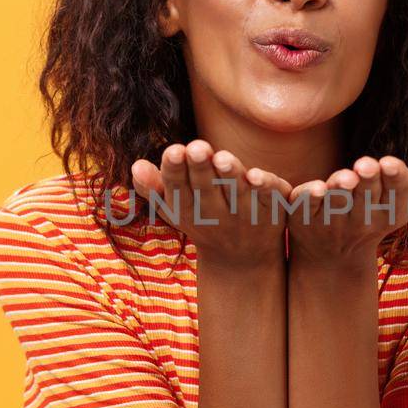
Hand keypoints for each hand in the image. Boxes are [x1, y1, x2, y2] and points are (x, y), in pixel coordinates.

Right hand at [131, 140, 295, 269]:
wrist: (241, 260)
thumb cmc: (201, 220)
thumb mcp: (173, 208)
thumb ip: (153, 187)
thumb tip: (135, 165)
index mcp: (188, 211)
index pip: (178, 191)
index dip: (175, 172)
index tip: (174, 151)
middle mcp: (215, 216)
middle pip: (206, 191)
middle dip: (200, 170)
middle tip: (196, 147)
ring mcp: (244, 217)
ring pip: (236, 195)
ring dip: (229, 178)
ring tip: (222, 157)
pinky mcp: (272, 216)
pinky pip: (269, 202)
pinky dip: (264, 190)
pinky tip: (257, 175)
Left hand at [285, 155, 407, 269]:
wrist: (334, 258)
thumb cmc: (375, 216)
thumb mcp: (404, 206)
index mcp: (388, 210)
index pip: (397, 194)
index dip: (394, 178)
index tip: (389, 164)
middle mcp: (361, 217)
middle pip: (367, 196)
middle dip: (368, 180)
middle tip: (365, 165)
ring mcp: (331, 218)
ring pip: (338, 201)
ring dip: (341, 189)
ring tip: (345, 177)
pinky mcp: (303, 217)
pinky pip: (306, 207)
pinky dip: (309, 199)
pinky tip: (315, 189)